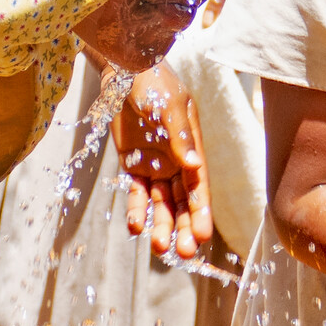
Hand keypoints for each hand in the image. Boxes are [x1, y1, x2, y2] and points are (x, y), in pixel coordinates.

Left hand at [113, 62, 213, 259]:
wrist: (124, 71)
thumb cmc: (154, 83)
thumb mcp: (170, 107)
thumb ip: (179, 137)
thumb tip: (195, 166)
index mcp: (192, 149)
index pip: (199, 187)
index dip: (200, 211)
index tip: (201, 235)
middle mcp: (178, 162)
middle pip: (182, 202)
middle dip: (184, 227)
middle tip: (185, 254)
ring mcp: (155, 166)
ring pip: (161, 203)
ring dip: (161, 224)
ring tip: (159, 247)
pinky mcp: (133, 165)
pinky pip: (136, 193)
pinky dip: (137, 209)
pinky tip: (136, 226)